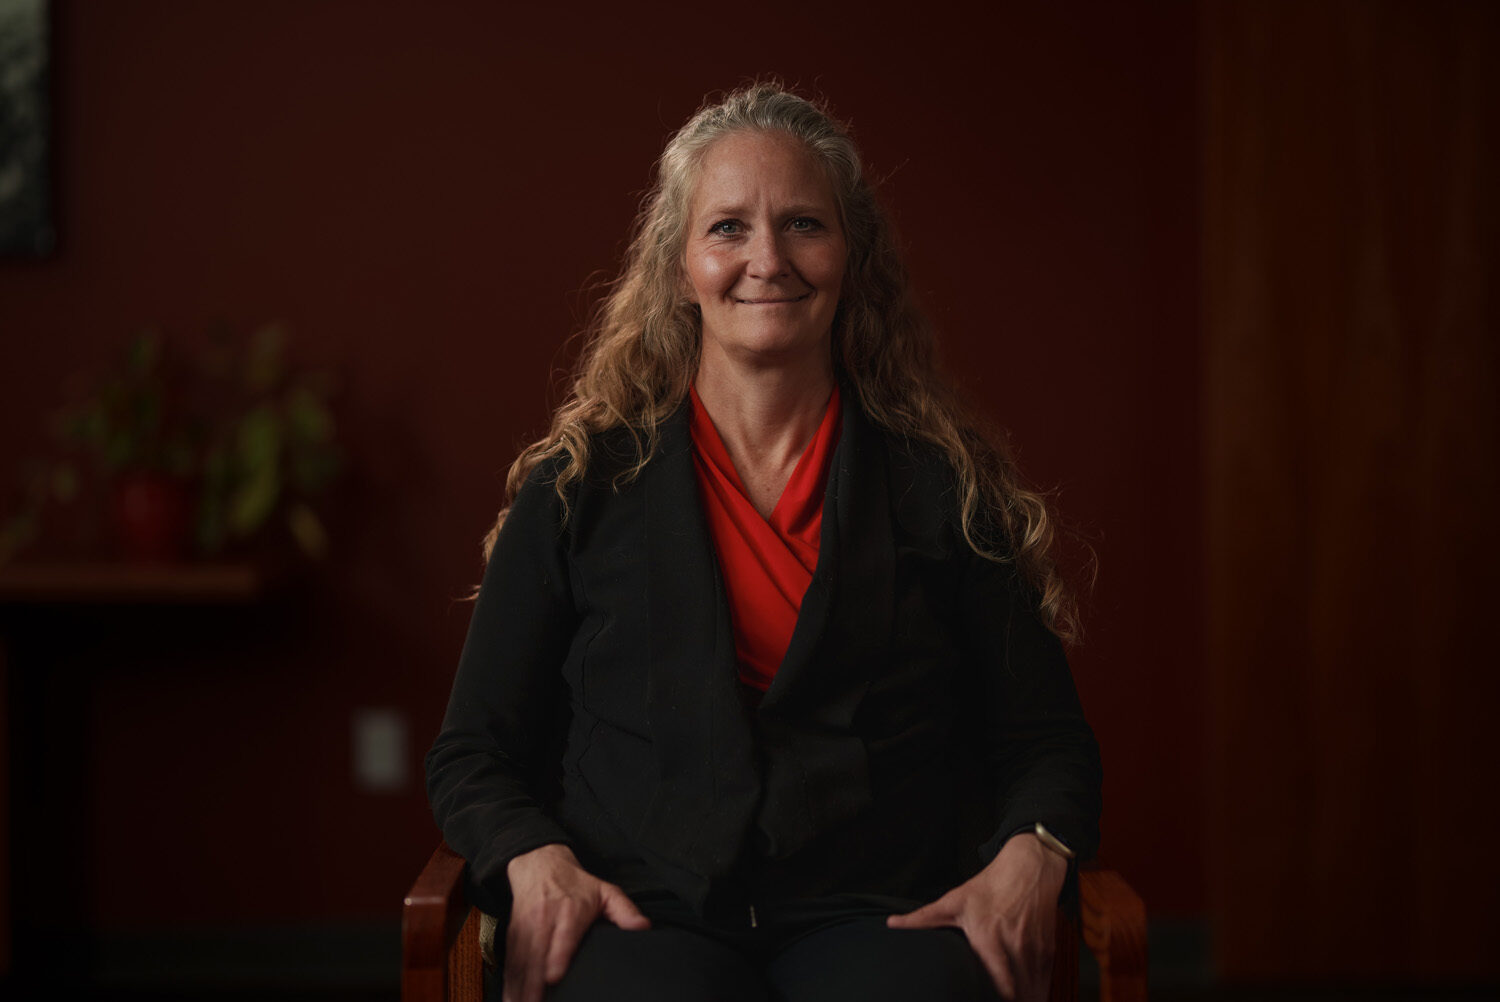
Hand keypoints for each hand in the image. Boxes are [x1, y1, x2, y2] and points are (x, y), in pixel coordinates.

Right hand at [503, 843, 649, 1001]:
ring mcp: (526, 927)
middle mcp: (544, 920)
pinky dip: (509, 981)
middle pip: (537, 955)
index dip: (557, 957)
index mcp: (570, 910)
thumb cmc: (575, 884)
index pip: (563, 936)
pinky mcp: (513, 934)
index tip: (553, 977)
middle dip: (533, 983)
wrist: (540, 864)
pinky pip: (510, 961)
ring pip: (521, 961)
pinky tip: (511, 998)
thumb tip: (642, 927)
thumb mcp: (605, 891)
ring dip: (519, 986)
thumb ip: (625, 910)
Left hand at [887, 832, 1067, 1000]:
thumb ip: (924, 919)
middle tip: (992, 1001)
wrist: (1029, 868)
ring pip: (1035, 992)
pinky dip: (1037, 991)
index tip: (980, 999)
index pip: (999, 988)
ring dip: (1024, 999)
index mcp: (990, 941)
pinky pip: (1045, 981)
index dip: (993, 1000)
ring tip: (1008, 1001)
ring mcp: (1034, 951)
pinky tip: (1027, 995)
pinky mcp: (1048, 950)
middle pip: (1019, 995)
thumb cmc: (992, 885)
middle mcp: (1016, 950)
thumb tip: (894, 924)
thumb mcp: (954, 900)